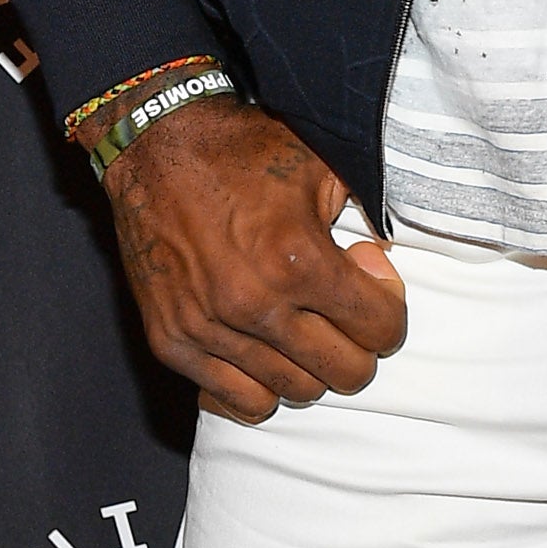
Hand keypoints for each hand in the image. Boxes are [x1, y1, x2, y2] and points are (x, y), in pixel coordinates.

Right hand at [103, 95, 409, 423]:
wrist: (158, 147)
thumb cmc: (245, 153)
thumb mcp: (323, 168)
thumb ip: (367, 219)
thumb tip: (380, 272)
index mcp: (298, 259)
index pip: (379, 329)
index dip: (388, 309)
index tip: (371, 282)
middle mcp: (254, 305)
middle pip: (344, 373)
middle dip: (361, 347)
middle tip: (347, 313)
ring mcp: (209, 330)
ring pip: (293, 392)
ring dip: (311, 366)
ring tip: (305, 327)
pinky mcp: (172, 342)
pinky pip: (235, 400)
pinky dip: (261, 385)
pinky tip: (265, 350)